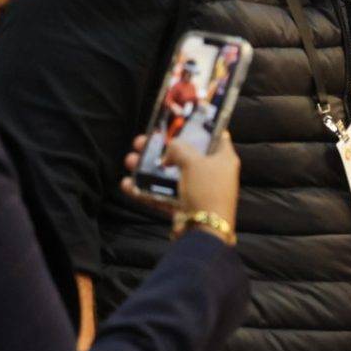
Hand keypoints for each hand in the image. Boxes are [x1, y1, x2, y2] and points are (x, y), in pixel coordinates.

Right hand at [121, 131, 240, 232]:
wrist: (204, 231)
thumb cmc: (206, 190)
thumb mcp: (194, 162)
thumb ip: (180, 148)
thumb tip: (171, 147)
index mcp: (223, 159)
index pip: (216, 136)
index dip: (200, 126)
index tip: (180, 119)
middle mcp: (212, 173)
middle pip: (184, 154)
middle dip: (160, 147)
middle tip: (140, 141)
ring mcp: (196, 190)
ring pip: (168, 174)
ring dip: (147, 167)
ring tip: (129, 160)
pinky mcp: (183, 206)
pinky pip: (162, 195)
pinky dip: (145, 190)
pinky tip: (127, 184)